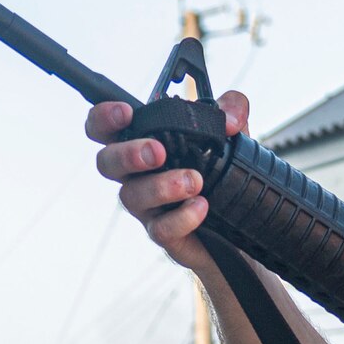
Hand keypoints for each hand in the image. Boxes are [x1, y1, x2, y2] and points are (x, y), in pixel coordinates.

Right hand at [86, 91, 248, 271]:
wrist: (241, 223)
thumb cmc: (222, 172)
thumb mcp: (231, 132)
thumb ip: (232, 109)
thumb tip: (230, 120)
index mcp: (143, 145)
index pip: (106, 130)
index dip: (103, 119)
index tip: (125, 112)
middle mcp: (137, 175)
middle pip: (106, 163)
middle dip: (127, 154)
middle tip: (157, 152)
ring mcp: (147, 207)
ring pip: (131, 196)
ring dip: (162, 186)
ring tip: (195, 181)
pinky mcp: (164, 234)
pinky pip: (159, 229)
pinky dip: (181, 216)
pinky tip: (201, 206)